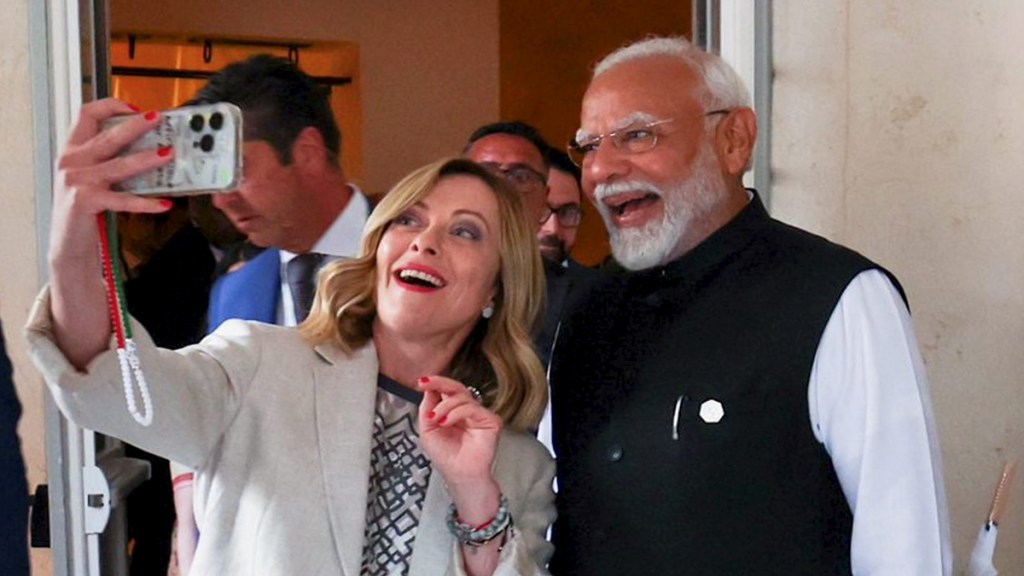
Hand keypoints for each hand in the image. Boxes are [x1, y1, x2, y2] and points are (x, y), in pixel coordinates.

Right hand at [49, 98, 174, 367]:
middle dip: (135, 126)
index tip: (135, 108)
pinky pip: (123, 200)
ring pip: (118, 165)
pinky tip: (165, 204)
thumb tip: (152, 146)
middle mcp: (71, 161)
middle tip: (158, 119)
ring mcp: (77, 181)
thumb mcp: (92, 176)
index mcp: (72, 149)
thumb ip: (110, 159)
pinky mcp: (86, 202)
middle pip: (107, 136)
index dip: (111, 106)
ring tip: (169, 154)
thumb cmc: (86, 206)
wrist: (67, 242)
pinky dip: (146, 203)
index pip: (87, 114)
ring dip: (146, 159)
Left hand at [418, 376, 502, 521]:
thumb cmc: (446, 457)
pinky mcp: (491, 420)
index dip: (435, 384)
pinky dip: (456, 413)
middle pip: (456, 388)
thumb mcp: (428, 430)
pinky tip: (446, 422)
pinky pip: (472, 408)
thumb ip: (428, 408)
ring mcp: (479, 415)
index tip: (421, 382)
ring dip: (444, 406)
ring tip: (436, 419)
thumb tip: (429, 389)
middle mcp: (467, 411)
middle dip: (439, 383)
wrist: (458, 475)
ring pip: (462, 397)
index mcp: (453, 412)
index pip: (446, 392)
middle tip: (426, 383)